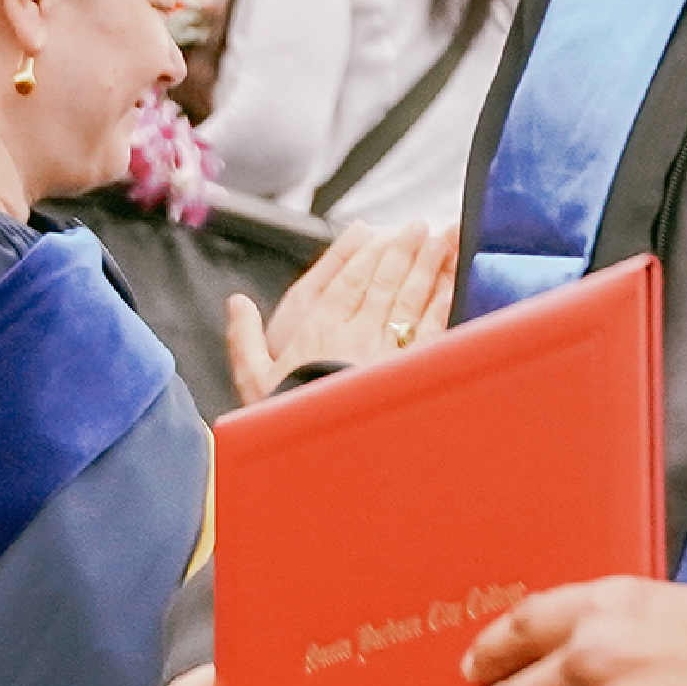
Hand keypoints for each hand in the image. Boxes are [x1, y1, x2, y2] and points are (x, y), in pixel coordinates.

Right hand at [226, 220, 456, 404]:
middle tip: (421, 226)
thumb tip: (236, 303)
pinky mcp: (410, 369)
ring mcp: (386, 350)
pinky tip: (450, 284)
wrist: (322, 459)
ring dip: (428, 266)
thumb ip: (243, 338)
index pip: (347, 280)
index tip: (382, 231)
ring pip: (409, 298)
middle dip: (404, 250)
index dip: (367, 253)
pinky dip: (441, 302)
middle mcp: (355, 333)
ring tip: (442, 240)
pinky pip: (429, 328)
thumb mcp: (252, 380)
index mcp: (318, 330)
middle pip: (383, 281)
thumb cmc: (287, 416)